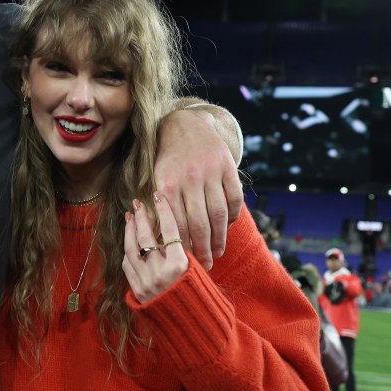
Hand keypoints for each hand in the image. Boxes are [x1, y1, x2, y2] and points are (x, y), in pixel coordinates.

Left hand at [122, 193, 188, 303]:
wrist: (190, 328)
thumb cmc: (199, 297)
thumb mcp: (198, 272)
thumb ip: (185, 252)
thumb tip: (174, 229)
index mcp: (180, 265)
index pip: (170, 229)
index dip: (164, 210)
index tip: (158, 195)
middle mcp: (160, 272)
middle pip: (146, 236)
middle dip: (141, 216)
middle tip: (138, 202)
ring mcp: (146, 281)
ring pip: (131, 249)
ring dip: (130, 231)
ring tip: (130, 217)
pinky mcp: (137, 290)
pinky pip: (127, 265)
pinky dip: (127, 251)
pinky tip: (129, 241)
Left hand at [153, 107, 243, 269]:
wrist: (186, 124)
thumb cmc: (167, 159)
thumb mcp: (156, 178)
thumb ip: (159, 206)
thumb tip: (160, 240)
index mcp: (167, 183)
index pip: (177, 223)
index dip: (182, 246)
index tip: (185, 263)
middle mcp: (189, 178)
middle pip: (200, 223)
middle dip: (203, 248)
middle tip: (205, 265)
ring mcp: (211, 172)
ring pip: (219, 213)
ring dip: (220, 237)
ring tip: (218, 252)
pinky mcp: (228, 167)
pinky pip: (234, 198)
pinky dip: (233, 216)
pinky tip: (228, 229)